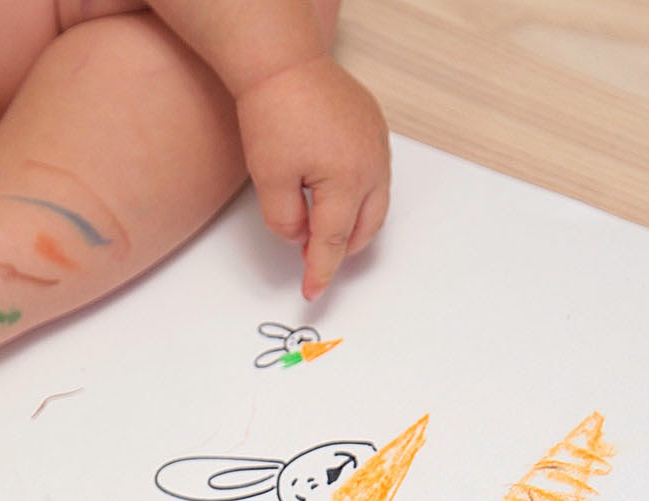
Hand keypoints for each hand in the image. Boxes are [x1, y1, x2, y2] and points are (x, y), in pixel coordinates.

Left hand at [236, 56, 389, 298]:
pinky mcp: (375, 128)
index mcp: (348, 182)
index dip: (321, 271)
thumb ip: (286, 222)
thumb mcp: (270, 181)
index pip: (334, 242)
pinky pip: (376, 175)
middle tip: (313, 259)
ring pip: (375, 205)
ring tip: (323, 230)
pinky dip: (359, 196)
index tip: (312, 292)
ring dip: (353, 225)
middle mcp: (372, 165)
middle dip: (341, 250)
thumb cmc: (275, 113)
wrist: (282, 62)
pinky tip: (335, 195)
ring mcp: (378, 145)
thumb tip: (301, 237)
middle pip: (364, 229)